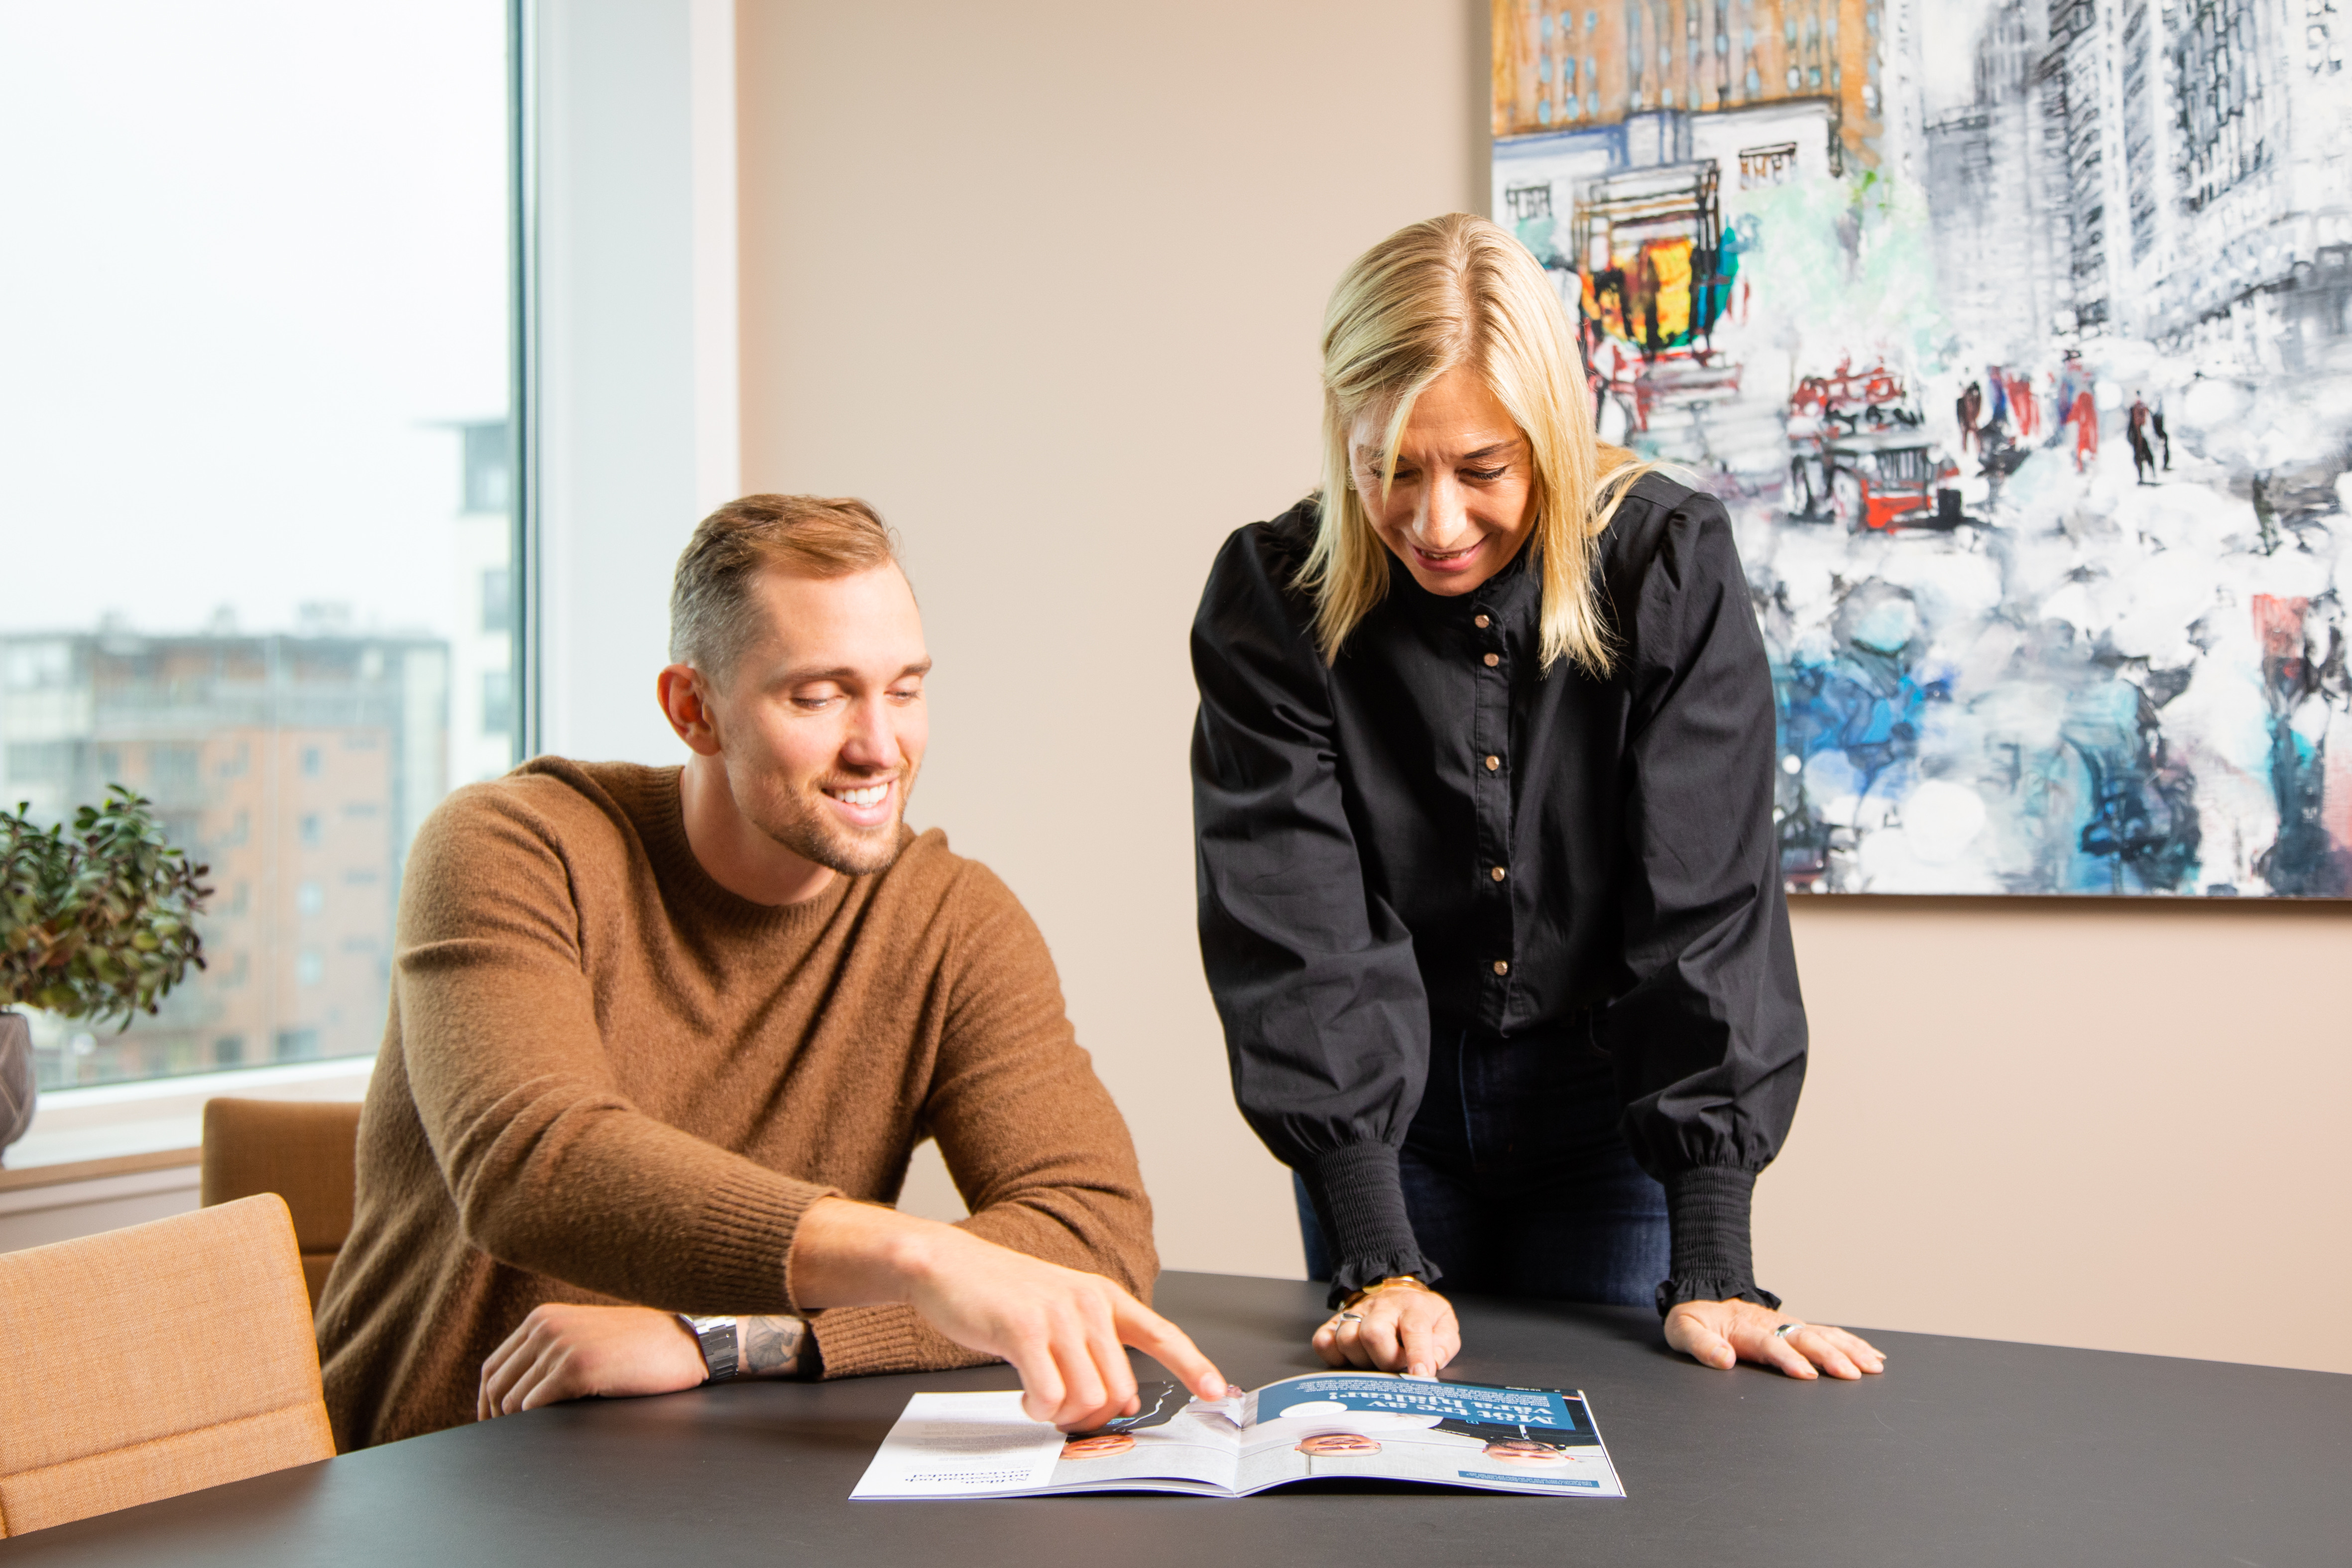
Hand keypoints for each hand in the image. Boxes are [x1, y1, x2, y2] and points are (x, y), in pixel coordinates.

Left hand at [477, 1303, 707, 1419]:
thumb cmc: (640, 1345)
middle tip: (505, 1442)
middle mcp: (545, 1327)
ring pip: (512, 1399)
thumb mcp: (585, 1335)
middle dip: (494, 1417)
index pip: (492, 1367)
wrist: (687, 1341)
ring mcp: (559, 1346)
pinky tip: (552, 1429)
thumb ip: (550, 1350)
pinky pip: (534, 1406)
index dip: (486, 1402)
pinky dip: (536, 1423)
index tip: (491, 1426)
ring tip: (531, 1438)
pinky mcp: (576, 1368)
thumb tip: (515, 1392)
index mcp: (542, 1317)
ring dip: (516, 1424)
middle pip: (495, 1385)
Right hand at [789, 1197, 1227, 1430]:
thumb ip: (1095, 1349)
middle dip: (1094, 1415)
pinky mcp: (1024, 1331)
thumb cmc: (1002, 1296)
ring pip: (1089, 1398)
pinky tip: (1023, 1396)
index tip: (1217, 1391)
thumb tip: (1120, 1401)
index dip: (1193, 1365)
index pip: (1161, 1333)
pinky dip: (1038, 1409)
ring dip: (1063, 1414)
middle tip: (1063, 1409)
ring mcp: (1058, 1316)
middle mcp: (1089, 1304)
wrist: (948, 1266)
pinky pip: (1050, 1397)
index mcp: (1103, 1298)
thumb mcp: (1060, 1312)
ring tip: (1040, 1398)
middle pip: (1120, 1389)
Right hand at [1310, 1278, 1459, 1379]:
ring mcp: (1356, 1313)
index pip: (1415, 1330)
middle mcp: (1381, 1308)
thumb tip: (1432, 1366)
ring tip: (1374, 1358)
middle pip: (1373, 1334)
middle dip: (1385, 1360)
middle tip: (1395, 1363)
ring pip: (1347, 1340)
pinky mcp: (1336, 1322)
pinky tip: (1350, 1357)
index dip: (1418, 1355)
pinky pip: (1323, 1342)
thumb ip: (1444, 1346)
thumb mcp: (1443, 1323)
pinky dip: (1334, 1356)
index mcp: (1412, 1308)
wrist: (1393, 1289)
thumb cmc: (1418, 1313)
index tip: (1420, 1376)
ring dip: (1361, 1360)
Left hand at [1663, 1298, 1885, 1379]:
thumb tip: (1723, 1359)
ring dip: (1849, 1350)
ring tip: (1873, 1366)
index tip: (1807, 1374)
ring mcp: (1787, 1325)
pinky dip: (1851, 1343)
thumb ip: (1701, 1345)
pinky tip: (1871, 1356)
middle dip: (1830, 1357)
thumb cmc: (1694, 1318)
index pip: (1771, 1345)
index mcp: (1745, 1329)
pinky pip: (1828, 1333)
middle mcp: (1772, 1325)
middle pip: (1805, 1339)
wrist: (1703, 1294)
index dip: (1788, 1359)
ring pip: (1824, 1335)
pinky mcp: (1795, 1328)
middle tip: (1852, 1374)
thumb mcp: (1683, 1330)